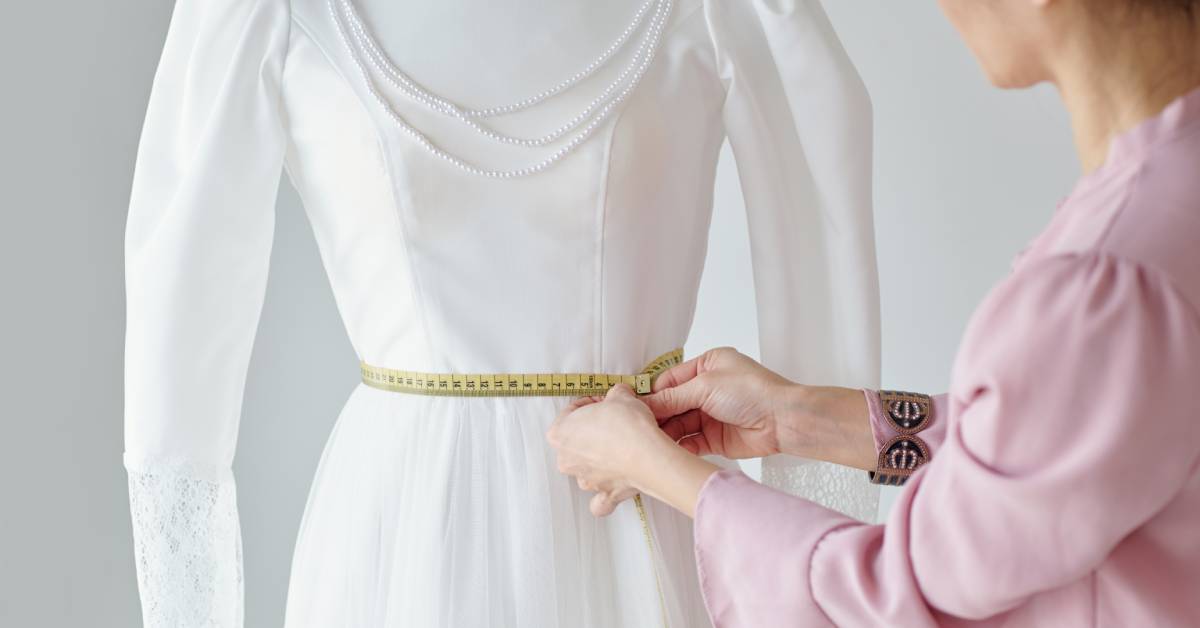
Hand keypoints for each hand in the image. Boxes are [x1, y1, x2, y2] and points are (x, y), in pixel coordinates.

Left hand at [546, 383, 675, 516]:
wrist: (647, 453)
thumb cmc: (628, 426)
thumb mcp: (620, 396)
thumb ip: (615, 394)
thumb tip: (620, 395)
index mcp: (560, 433)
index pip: (571, 413)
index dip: (590, 404)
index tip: (605, 402)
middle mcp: (567, 459)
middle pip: (575, 442)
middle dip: (592, 432)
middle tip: (614, 423)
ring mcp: (584, 479)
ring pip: (585, 468)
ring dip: (598, 460)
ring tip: (621, 447)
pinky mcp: (603, 494)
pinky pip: (599, 501)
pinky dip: (603, 495)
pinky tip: (610, 486)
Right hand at [643, 347, 793, 459]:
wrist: (783, 420)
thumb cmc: (753, 392)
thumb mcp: (706, 385)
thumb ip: (673, 397)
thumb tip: (645, 403)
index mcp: (707, 366)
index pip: (669, 380)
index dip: (652, 395)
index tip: (634, 407)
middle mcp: (707, 389)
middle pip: (672, 403)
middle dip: (658, 415)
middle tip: (638, 427)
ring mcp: (710, 414)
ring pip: (679, 424)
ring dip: (666, 433)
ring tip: (649, 441)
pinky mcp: (714, 438)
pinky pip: (690, 442)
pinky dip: (679, 447)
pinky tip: (667, 451)